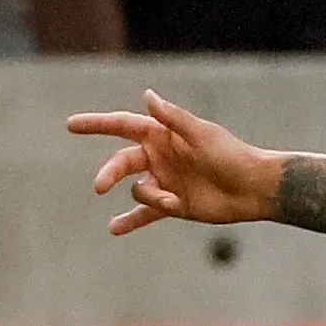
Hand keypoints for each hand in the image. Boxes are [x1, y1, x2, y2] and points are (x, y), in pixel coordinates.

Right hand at [68, 90, 285, 237]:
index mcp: (162, 135)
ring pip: (139, 191)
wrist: (255, 188)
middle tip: (99, 186)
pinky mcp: (174, 205)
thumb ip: (173, 118)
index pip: (122, 126)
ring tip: (171, 203)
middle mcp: (159, 157)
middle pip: (122, 162)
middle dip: (109, 172)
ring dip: (150, 199)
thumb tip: (147, 96)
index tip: (70, 125)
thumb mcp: (201, 134)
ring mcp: (165, 182)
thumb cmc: (231, 155)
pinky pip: (146, 214)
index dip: (96, 124)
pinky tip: (114, 229)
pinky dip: (131, 221)